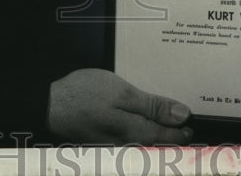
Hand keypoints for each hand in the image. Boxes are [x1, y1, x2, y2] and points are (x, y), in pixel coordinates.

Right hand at [47, 69, 192, 144]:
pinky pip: (129, 143)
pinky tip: (140, 127)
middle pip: (157, 147)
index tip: (192, 126)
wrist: (48, 105)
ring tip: (168, 128)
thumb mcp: (122, 93)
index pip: (168, 138)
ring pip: (144, 147)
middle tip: (186, 130)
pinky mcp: (103, 144)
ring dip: (157, 139)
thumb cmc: (84, 94)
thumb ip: (152, 106)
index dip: (183, 132)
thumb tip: (182, 116)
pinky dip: (140, 137)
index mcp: (135, 133)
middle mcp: (127, 146)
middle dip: (173, 140)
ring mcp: (113, 147)